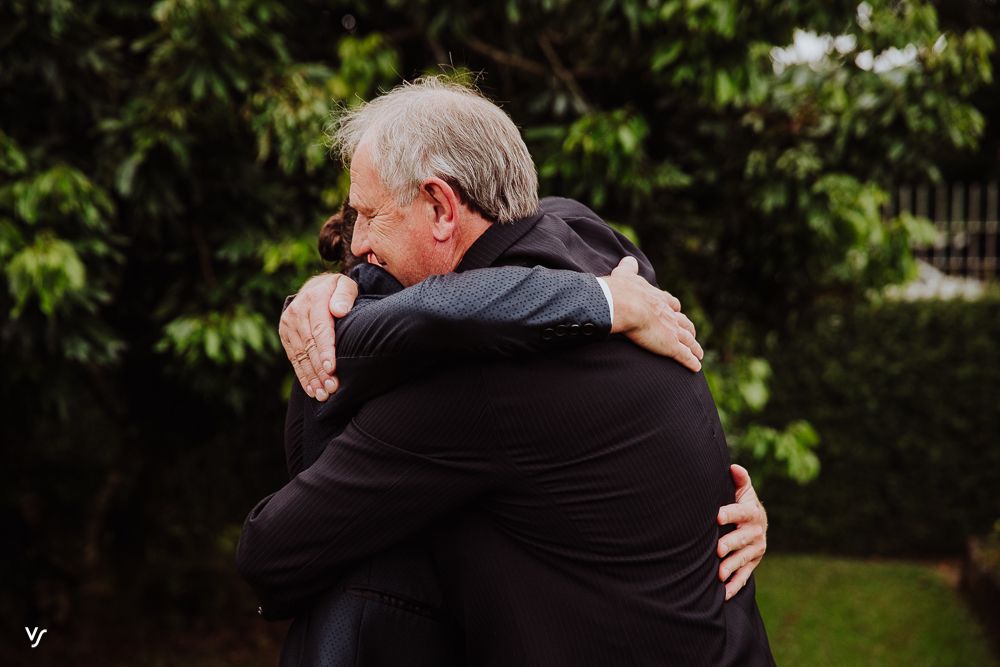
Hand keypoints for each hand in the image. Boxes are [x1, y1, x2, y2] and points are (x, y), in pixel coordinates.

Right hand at [278, 273, 358, 400]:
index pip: (320, 330)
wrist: (315, 288)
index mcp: (313, 300)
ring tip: (322, 395)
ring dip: (311, 377)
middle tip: (331, 388)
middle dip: (320, 370)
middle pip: (310, 346)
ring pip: (301, 355)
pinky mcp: (285, 335)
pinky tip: (311, 390)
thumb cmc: (336, 290)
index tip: (332, 368)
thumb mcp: (345, 285)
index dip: (325, 350)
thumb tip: (339, 310)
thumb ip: (344, 295)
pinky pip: (294, 358)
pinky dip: (303, 376)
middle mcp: (297, 313)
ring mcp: (288, 325)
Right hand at [602, 256, 703, 371]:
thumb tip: (629, 259)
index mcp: (658, 299)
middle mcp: (669, 314)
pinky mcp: (671, 346)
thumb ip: (629, 268)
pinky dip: (691, 362)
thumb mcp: (625, 275)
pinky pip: (684, 356)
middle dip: (688, 329)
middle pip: (684, 322)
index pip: (671, 303)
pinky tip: (696, 367)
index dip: (674, 308)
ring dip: (694, 347)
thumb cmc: (621, 290)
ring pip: (688, 340)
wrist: (623, 304)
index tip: (675, 310)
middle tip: (691, 334)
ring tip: (699, 353)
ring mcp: (672, 330)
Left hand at [716, 464, 766, 599]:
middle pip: (742, 538)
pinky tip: (724, 593)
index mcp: (752, 513)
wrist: (758, 524)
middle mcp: (756, 532)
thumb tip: (734, 467)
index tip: (717, 516)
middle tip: (718, 549)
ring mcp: (756, 549)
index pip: (741, 512)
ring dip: (732, 566)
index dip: (730, 513)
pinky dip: (735, 585)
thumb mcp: (744, 491)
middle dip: (731, 544)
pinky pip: (745, 575)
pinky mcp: (753, 562)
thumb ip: (740, 480)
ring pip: (744, 558)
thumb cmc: (744, 504)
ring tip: (719, 574)